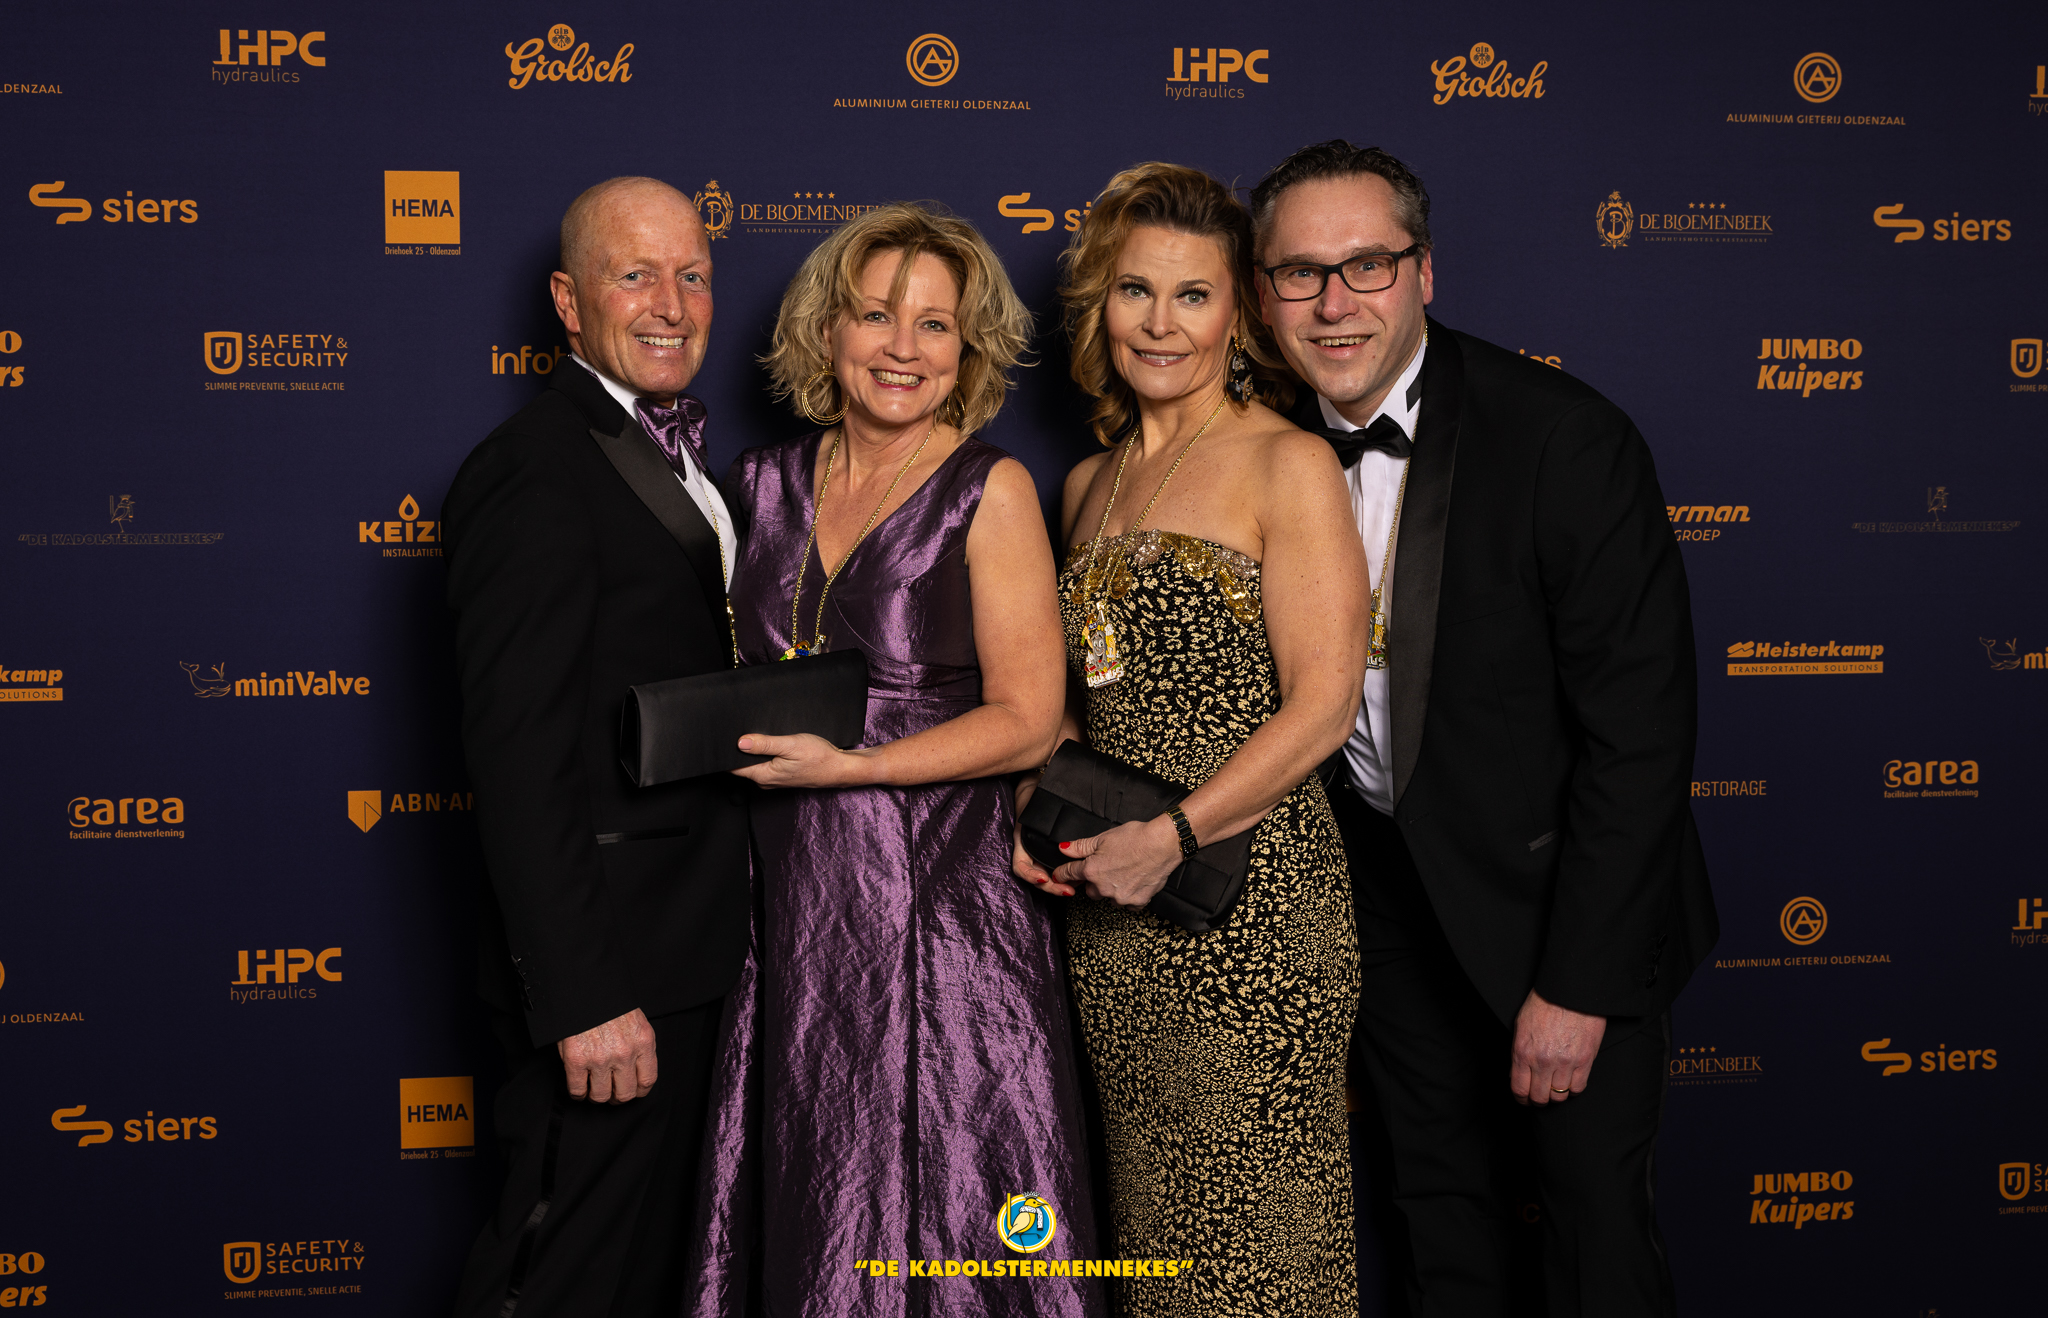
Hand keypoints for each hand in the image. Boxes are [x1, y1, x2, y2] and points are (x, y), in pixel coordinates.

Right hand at [557, 1007, 656, 1103]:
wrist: (585, 986)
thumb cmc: (609, 1003)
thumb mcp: (635, 1021)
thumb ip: (637, 1045)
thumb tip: (635, 1070)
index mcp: (643, 1041)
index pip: (647, 1080)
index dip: (639, 1090)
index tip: (632, 1090)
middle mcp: (624, 1053)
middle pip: (625, 1093)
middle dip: (618, 1097)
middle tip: (612, 1093)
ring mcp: (600, 1058)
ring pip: (601, 1096)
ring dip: (597, 1096)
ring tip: (593, 1089)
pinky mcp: (576, 1060)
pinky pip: (578, 1090)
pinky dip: (578, 1094)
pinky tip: (579, 1089)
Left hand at [730, 732, 869, 788]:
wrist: (839, 768)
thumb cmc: (818, 758)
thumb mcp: (790, 745)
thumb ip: (764, 744)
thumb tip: (741, 742)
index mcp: (763, 775)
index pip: (734, 767)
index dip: (727, 752)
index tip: (725, 738)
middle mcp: (766, 781)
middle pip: (742, 765)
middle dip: (741, 749)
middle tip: (744, 731)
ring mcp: (774, 779)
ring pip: (755, 764)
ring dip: (755, 751)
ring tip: (761, 736)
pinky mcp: (782, 775)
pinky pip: (766, 764)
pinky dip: (766, 754)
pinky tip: (773, 744)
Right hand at [1011, 776, 1074, 896]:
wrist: (1044, 787)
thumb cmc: (1039, 788)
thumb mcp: (1035, 790)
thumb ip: (1037, 787)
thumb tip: (1048, 767)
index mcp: (1022, 837)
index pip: (1020, 865)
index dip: (1031, 875)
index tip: (1045, 878)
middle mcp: (1029, 848)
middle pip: (1036, 877)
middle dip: (1051, 887)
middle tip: (1069, 890)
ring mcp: (1040, 851)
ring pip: (1046, 876)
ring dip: (1059, 885)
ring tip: (1076, 889)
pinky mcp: (1052, 851)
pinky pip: (1055, 869)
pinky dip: (1065, 876)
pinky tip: (1079, 879)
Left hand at [1053, 816, 1182, 907]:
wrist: (1163, 845)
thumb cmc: (1136, 838)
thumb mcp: (1103, 838)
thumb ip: (1080, 846)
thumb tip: (1063, 849)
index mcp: (1091, 870)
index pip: (1069, 874)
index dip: (1063, 872)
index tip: (1061, 875)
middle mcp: (1103, 888)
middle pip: (1090, 890)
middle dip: (1094, 881)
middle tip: (1107, 867)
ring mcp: (1120, 897)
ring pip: (1108, 898)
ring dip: (1112, 889)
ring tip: (1124, 873)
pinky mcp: (1136, 902)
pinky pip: (1127, 904)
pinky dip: (1129, 896)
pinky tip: (1135, 882)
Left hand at [1509, 988, 1605, 1105]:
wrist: (1569, 991)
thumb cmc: (1544, 1004)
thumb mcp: (1521, 1026)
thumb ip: (1518, 1053)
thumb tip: (1517, 1074)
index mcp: (1523, 1052)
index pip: (1519, 1089)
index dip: (1521, 1099)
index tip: (1524, 1099)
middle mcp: (1543, 1061)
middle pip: (1540, 1097)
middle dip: (1538, 1100)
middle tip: (1540, 1096)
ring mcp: (1565, 1062)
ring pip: (1559, 1095)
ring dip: (1556, 1095)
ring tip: (1555, 1088)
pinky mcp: (1585, 1060)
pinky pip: (1579, 1087)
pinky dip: (1573, 1089)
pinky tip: (1570, 1081)